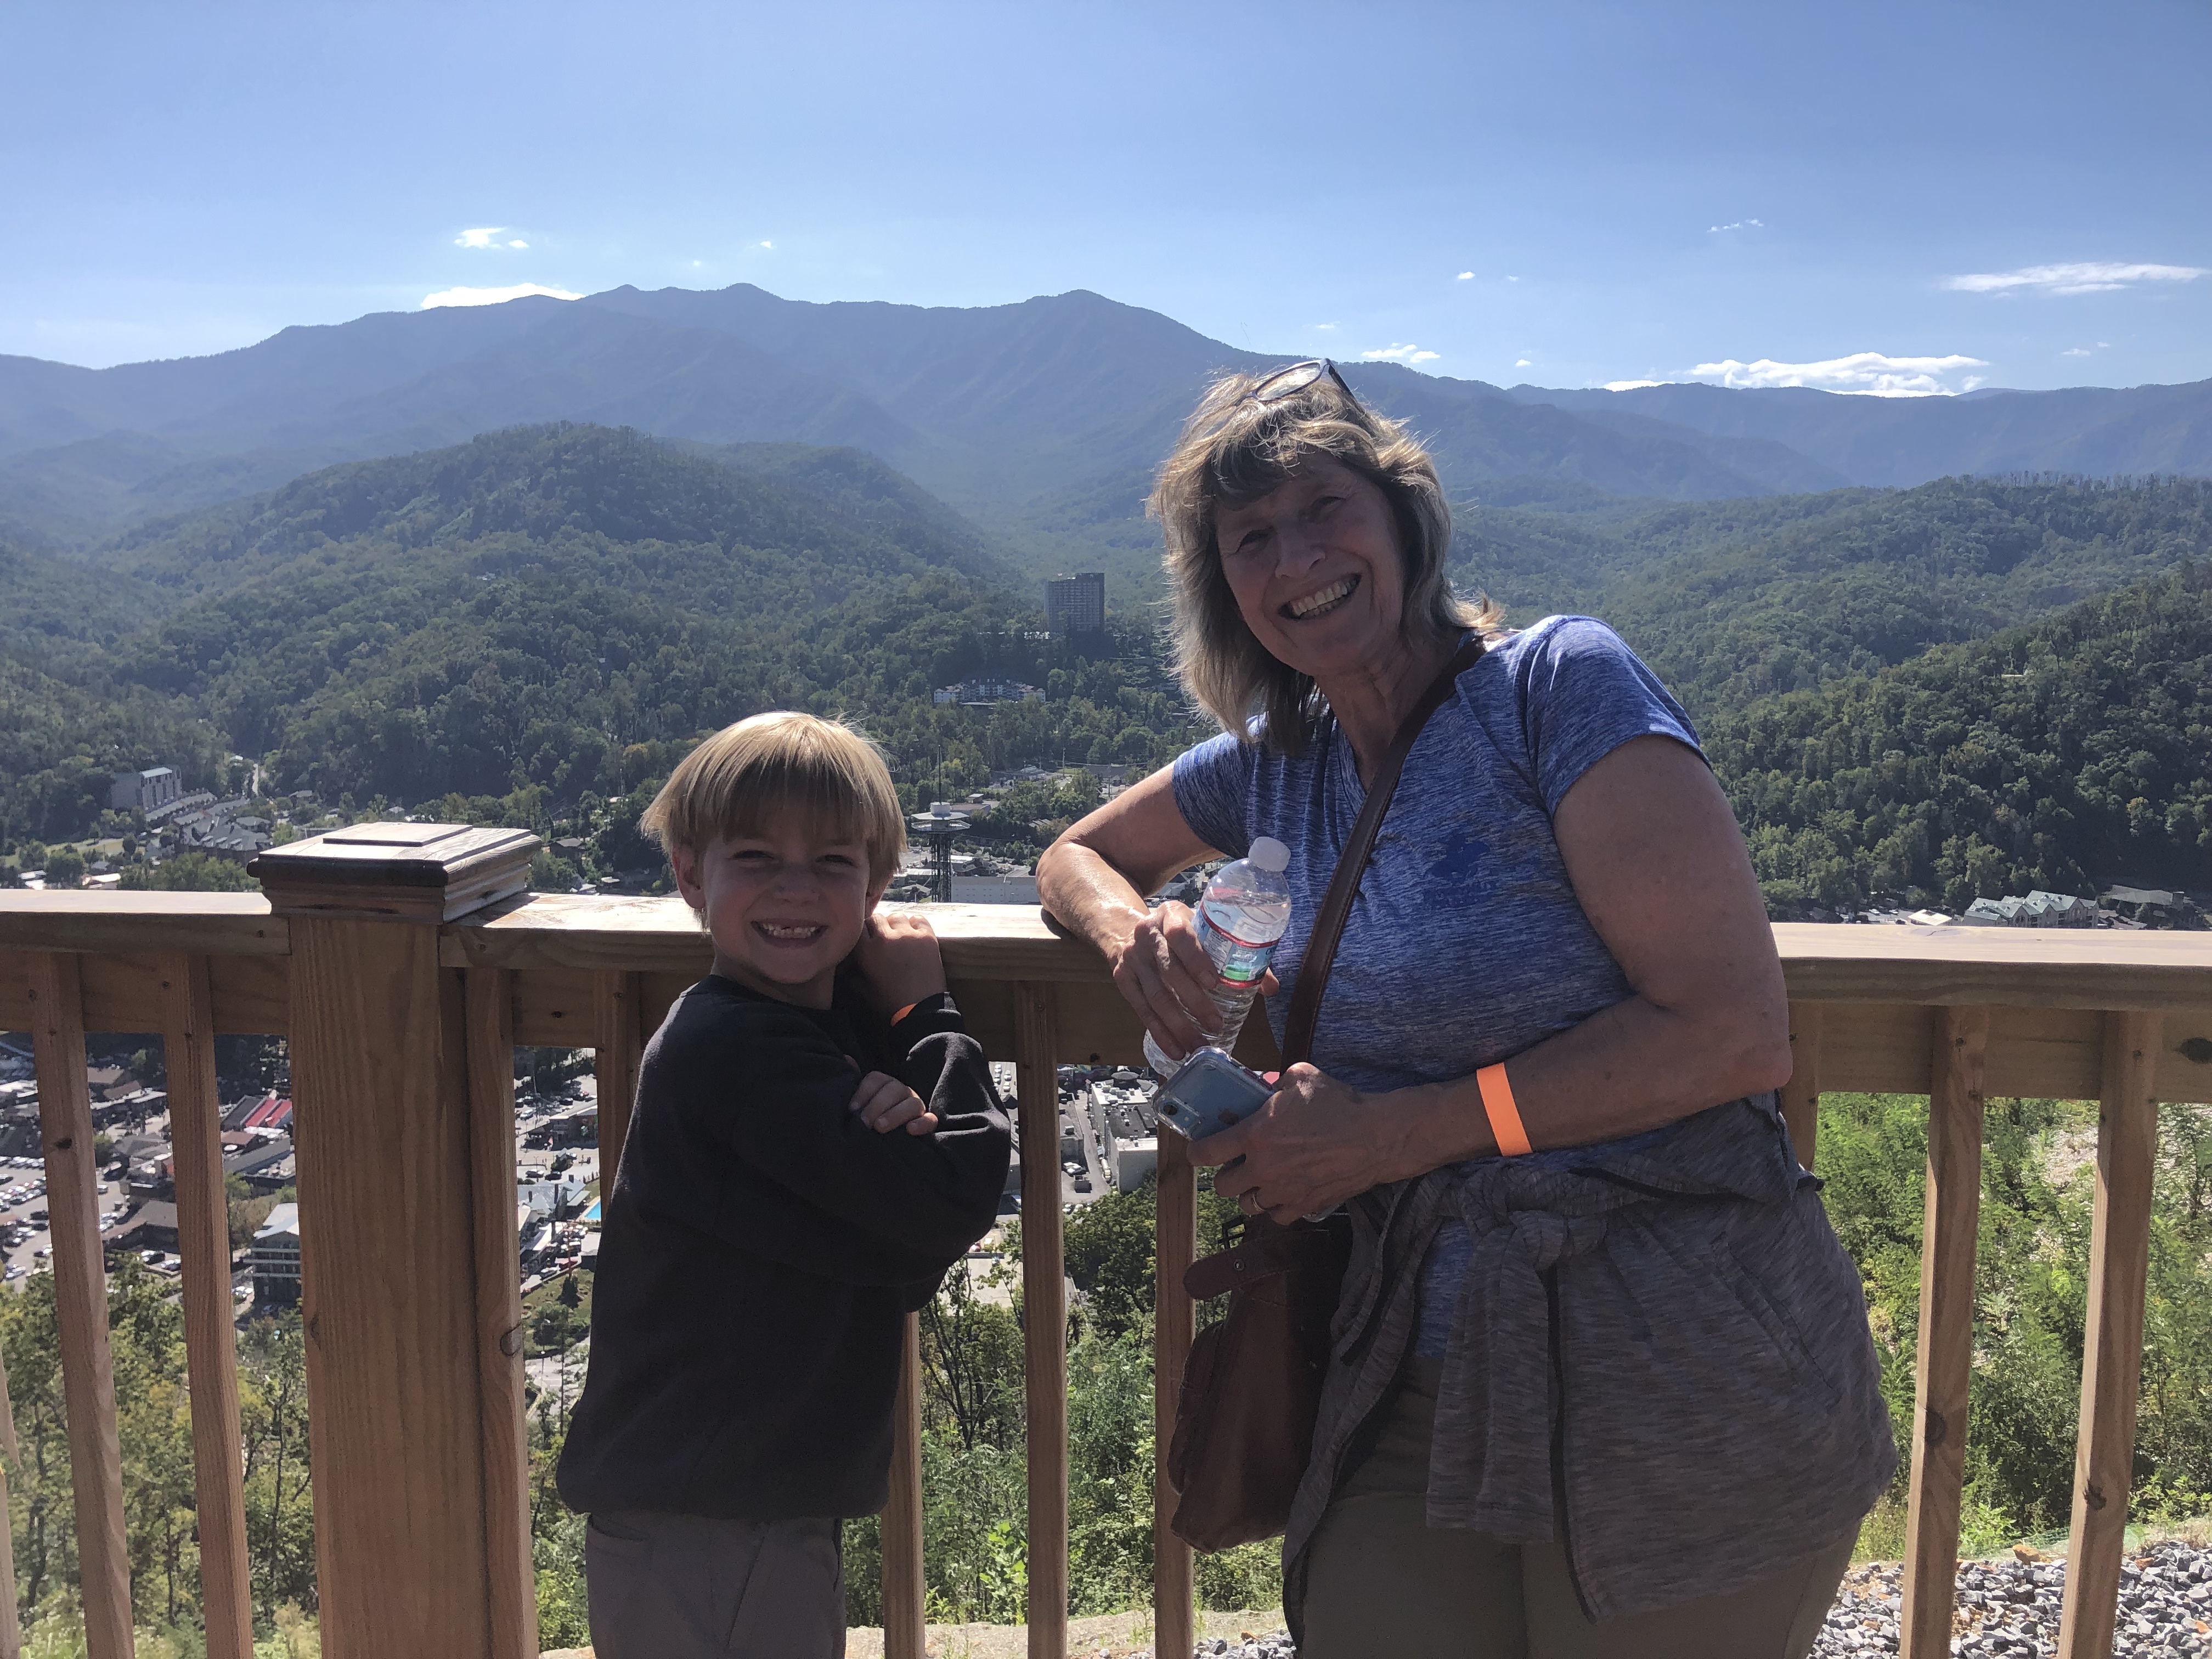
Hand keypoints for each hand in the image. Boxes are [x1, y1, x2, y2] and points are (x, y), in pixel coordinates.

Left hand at [849, 1071, 938, 1135]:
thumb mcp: (860, 1101)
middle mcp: (903, 1091)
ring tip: (879, 1127)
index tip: (852, 1109)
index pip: (876, 1079)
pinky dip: (922, 1123)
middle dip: (877, 1105)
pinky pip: (930, 1120)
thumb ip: (853, 1081)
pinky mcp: (926, 1122)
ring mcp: (917, 1106)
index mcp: (886, 1084)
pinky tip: (910, 1130)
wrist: (883, 1137)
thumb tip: (846, 1058)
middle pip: (894, 1090)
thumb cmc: (870, 1117)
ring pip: (913, 1104)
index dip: (863, 1092)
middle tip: (864, 1122)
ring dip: (895, 1114)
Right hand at [854, 910, 946, 1014]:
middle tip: (882, 938)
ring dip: (895, 924)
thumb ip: (852, 977)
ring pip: (897, 916)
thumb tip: (844, 970)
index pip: (859, 925)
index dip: (862, 931)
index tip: (866, 938)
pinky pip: (918, 919)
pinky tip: (914, 934)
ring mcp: (908, 935)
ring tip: (898, 936)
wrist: (921, 1008)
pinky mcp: (927, 936)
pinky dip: (915, 924)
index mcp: (867, 950)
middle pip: (877, 917)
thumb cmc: (890, 1001)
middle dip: (877, 926)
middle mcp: (886, 937)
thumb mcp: (864, 991)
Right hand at [1107, 901, 1279, 1064]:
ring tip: (1198, 1046)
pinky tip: (1175, 1050)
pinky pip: (1141, 1010)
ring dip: (1177, 1025)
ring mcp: (1132, 958)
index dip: (1196, 959)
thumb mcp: (1200, 929)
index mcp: (1170, 915)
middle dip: (1193, 1001)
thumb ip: (1235, 953)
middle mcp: (1146, 934)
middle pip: (1169, 971)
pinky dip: (1159, 1032)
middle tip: (1216, 1024)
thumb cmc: (1177, 932)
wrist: (1126, 929)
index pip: (1180, 934)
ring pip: (1155, 995)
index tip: (1214, 982)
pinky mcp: (1122, 979)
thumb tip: (1271, 987)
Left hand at [1186, 1063, 1390, 1222]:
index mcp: (1255, 1135)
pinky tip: (1284, 1192)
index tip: (1199, 1150)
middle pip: (1223, 1187)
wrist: (1376, 1137)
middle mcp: (1264, 1168)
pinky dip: (1276, 1208)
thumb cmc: (1339, 1104)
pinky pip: (1277, 1217)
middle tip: (1238, 1163)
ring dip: (1250, 1193)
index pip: (1206, 1154)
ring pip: (1248, 1205)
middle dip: (1227, 1174)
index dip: (1196, 1153)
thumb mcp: (1301, 1077)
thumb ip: (1275, 1081)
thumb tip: (1265, 1084)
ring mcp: (1284, 1191)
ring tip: (1262, 1180)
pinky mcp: (1305, 1206)